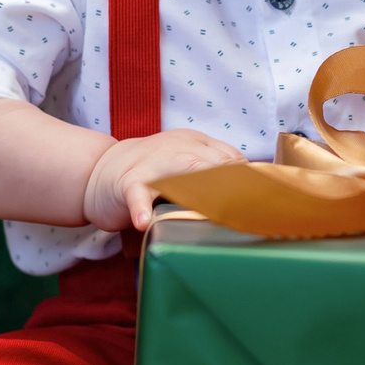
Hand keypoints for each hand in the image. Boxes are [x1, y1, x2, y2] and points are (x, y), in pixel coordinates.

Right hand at [84, 130, 246, 232]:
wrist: (98, 171)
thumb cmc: (150, 173)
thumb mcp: (185, 165)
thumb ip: (214, 174)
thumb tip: (254, 196)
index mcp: (194, 143)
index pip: (230, 157)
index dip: (250, 181)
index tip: (266, 203)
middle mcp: (176, 148)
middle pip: (213, 162)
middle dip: (235, 185)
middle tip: (252, 212)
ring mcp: (150, 164)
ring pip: (181, 172)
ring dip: (200, 192)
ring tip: (214, 212)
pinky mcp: (126, 183)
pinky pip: (136, 195)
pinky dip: (140, 208)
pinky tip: (144, 222)